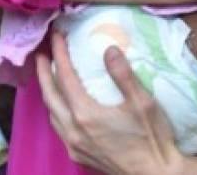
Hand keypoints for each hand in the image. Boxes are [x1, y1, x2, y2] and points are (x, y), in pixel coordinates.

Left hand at [36, 32, 185, 174]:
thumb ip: (123, 74)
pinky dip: (56, 111)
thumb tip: (109, 49)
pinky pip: (59, 129)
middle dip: (42, 73)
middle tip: (40, 54)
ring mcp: (74, 145)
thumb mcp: (142, 102)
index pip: (65, 77)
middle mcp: (74, 130)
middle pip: (49, 95)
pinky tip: (63, 107)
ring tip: (48, 77)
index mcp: (86, 114)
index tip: (56, 36)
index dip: (59, 54)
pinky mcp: (79, 155)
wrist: (155, 174)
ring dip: (47, 92)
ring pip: (51, 114)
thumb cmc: (152, 138)